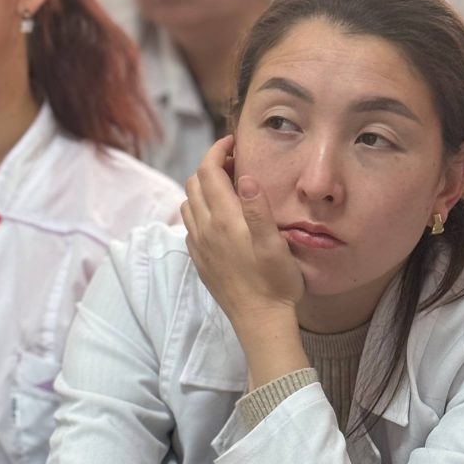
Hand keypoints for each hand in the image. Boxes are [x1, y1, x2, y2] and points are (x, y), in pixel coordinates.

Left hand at [182, 137, 308, 385]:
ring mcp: (199, 246)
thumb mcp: (275, 243)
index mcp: (224, 220)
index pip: (208, 171)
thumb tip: (245, 176)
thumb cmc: (275, 282)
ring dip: (202, 187)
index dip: (217, 150)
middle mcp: (205, 229)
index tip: (233, 142)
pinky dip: (199, 209)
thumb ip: (258, 208)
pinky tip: (219, 216)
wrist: (260, 321)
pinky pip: (190, 225)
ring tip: (227, 186)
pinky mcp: (200, 260)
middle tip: (234, 162)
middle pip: (194, 183)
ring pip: (188, 203)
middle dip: (210, 165)